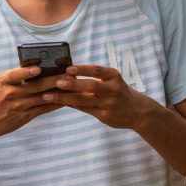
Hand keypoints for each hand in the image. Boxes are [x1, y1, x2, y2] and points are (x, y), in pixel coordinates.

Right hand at [0, 67, 66, 153]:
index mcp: (4, 82)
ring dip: (59, 91)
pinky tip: (66, 98)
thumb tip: (34, 63)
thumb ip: (15, 74)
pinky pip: (44, 108)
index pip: (15, 75)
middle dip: (54, 79)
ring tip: (72, 84)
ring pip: (43, 97)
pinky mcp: (25, 116)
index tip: (39, 68)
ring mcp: (19, 106)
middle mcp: (11, 94)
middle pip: (36, 86)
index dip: (26, 72)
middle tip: (68, 73)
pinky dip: (55, 103)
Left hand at [44, 64, 160, 129]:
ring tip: (49, 95)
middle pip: (90, 86)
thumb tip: (68, 71)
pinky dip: (71, 105)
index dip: (82, 69)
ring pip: (84, 100)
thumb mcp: (111, 79)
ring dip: (65, 98)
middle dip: (72, 84)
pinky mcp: (104, 116)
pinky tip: (59, 103)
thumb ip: (94, 76)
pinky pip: (84, 109)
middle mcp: (112, 90)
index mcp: (113, 76)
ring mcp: (108, 104)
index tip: (68, 68)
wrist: (137, 111)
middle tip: (56, 82)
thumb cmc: (119, 91)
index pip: (96, 70)